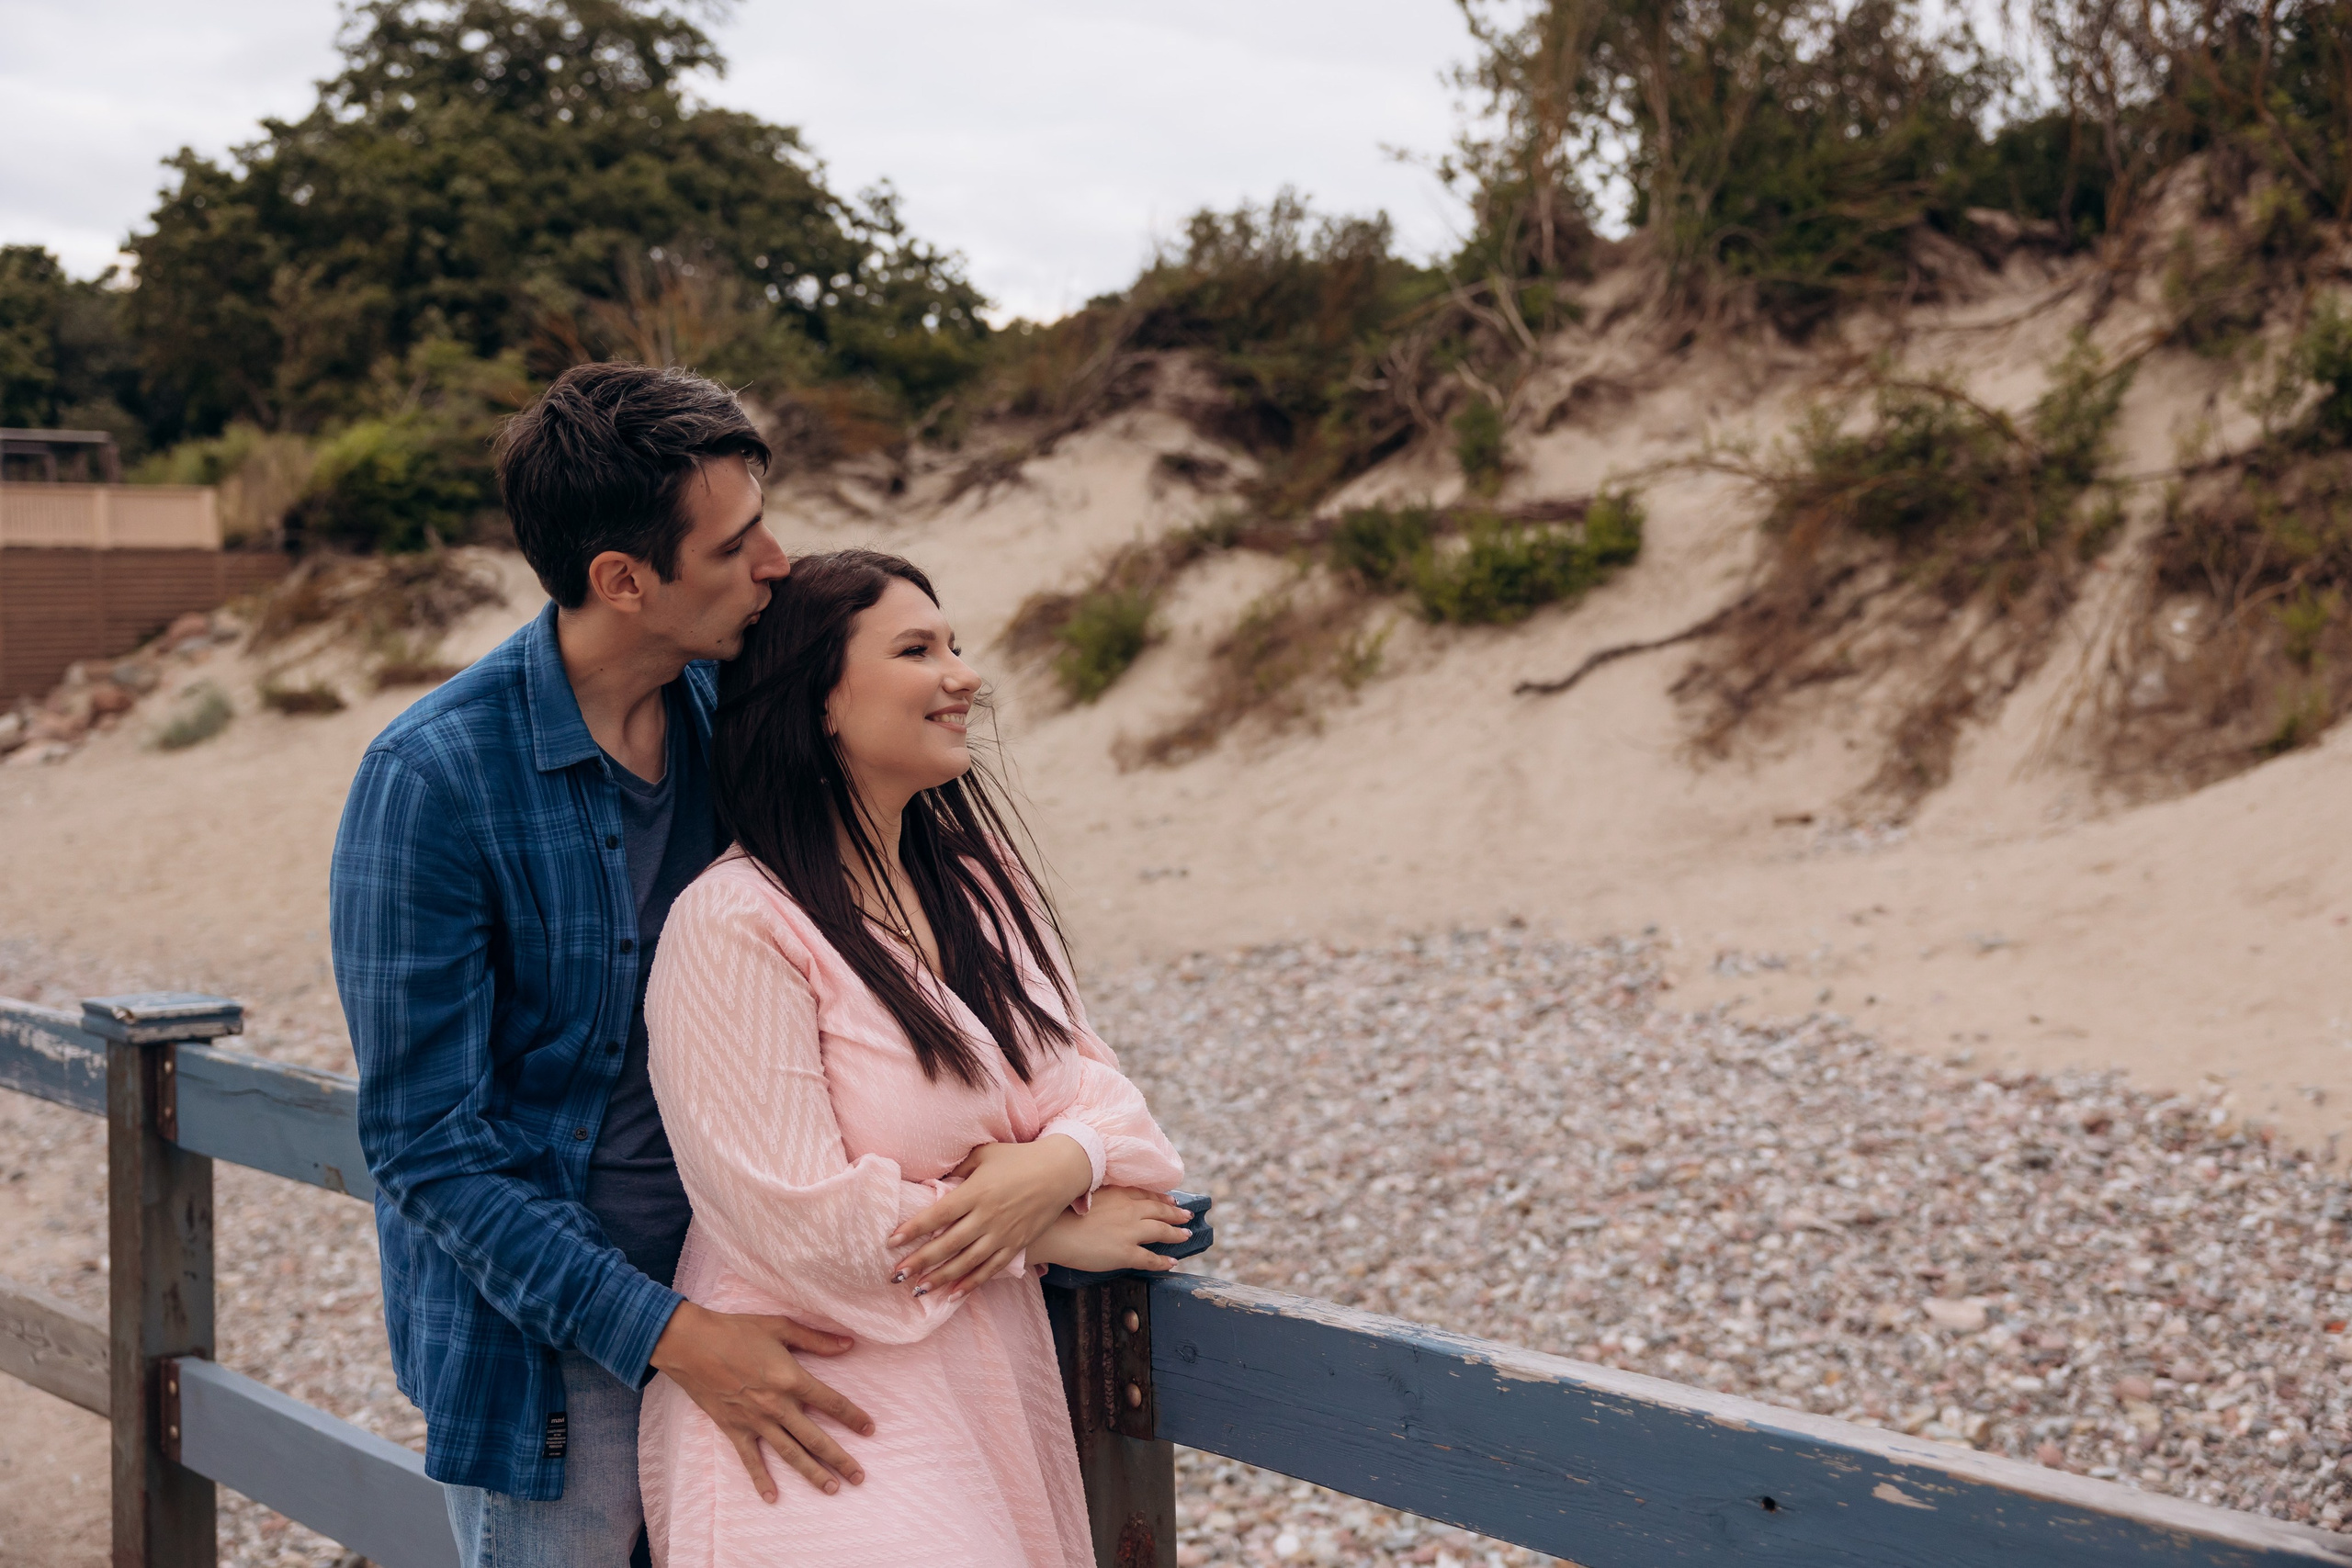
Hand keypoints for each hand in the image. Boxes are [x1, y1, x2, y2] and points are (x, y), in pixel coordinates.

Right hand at [647, 1300, 873, 1502]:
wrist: (691, 1344)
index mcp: (791, 1379)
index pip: (832, 1402)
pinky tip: (772, 1498)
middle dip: (840, 1459)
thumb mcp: (780, 1327)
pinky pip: (750, 1460)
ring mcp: (755, 1421)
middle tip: (859, 1477)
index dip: (853, 1417)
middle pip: (816, 1438)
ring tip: (831, 1489)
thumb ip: (816, 1339)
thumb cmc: (736, 1331)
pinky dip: (760, 1479)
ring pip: (790, 1453)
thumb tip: (849, 1345)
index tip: (870, 1429)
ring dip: (812, 1473)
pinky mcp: (733, 1429)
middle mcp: (777, 1406)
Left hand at [887, 1135, 1093, 1299]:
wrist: (1061, 1171)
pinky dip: (972, 1283)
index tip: (891, 1242)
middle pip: (947, 1245)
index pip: (937, 1215)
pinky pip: (991, 1269)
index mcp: (976, 1192)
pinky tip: (953, 1294)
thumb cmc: (1018, 1158)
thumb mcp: (984, 1154)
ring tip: (918, 1290)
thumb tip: (934, 1183)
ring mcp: (1003, 1234)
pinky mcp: (1016, 1245)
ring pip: (966, 1263)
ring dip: (941, 1278)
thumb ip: (958, 1169)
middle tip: (895, 1276)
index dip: (913, 1230)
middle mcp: (987, 1216)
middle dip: (919, 1262)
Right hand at [1030, 1187, 1193, 1274]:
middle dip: (1175, 1213)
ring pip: (1161, 1231)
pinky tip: (1172, 1262)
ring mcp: (1130, 1232)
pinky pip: (1150, 1259)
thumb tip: (1108, 1200)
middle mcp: (1129, 1210)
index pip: (1146, 1195)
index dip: (1161, 1198)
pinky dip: (1164, 1261)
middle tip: (1186, 1215)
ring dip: (1176, 1233)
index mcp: (1118, 1194)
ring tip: (1186, 1234)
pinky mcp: (1126, 1253)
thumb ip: (1103, 1196)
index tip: (1171, 1199)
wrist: (1053, 1232)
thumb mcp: (1087, 1193)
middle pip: (1159, 1210)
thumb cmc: (1061, 1213)